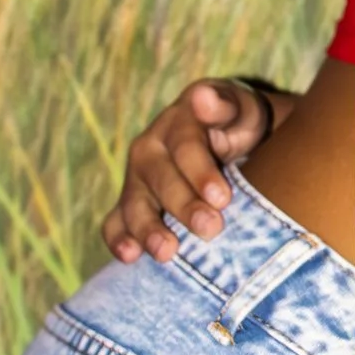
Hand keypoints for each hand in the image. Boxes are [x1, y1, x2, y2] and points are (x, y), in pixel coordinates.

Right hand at [103, 75, 289, 263]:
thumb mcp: (239, 108)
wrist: (228, 137)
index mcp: (178, 122)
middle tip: (211, 229)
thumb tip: (203, 97)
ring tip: (166, 251)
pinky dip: (119, 239)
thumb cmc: (237, 123)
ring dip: (148, 229)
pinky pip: (116, 221)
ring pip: (135, 203)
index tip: (222, 198)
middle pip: (161, 179)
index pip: (186, 147)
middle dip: (184, 206)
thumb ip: (224, 104)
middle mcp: (150, 149)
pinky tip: (129, 256)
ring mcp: (137, 178)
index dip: (201, 173)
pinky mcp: (131, 203)